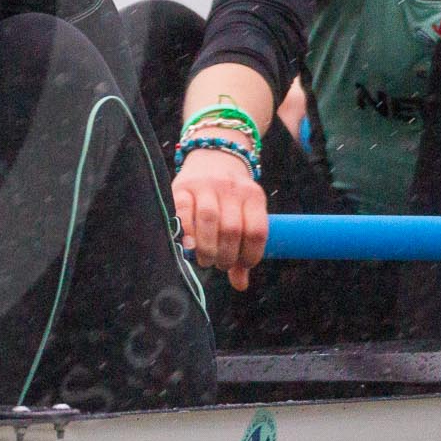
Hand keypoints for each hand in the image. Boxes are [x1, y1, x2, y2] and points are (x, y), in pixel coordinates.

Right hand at [172, 146, 267, 290]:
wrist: (213, 155)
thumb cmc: (230, 197)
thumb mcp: (244, 215)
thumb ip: (243, 249)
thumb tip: (241, 285)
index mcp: (254, 196)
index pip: (257, 231)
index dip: (250, 256)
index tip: (240, 266)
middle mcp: (232, 188)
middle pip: (232, 229)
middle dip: (226, 255)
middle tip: (219, 264)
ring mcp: (207, 185)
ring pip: (209, 220)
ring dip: (207, 247)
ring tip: (205, 259)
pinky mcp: (183, 186)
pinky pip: (184, 211)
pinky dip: (187, 231)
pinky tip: (189, 245)